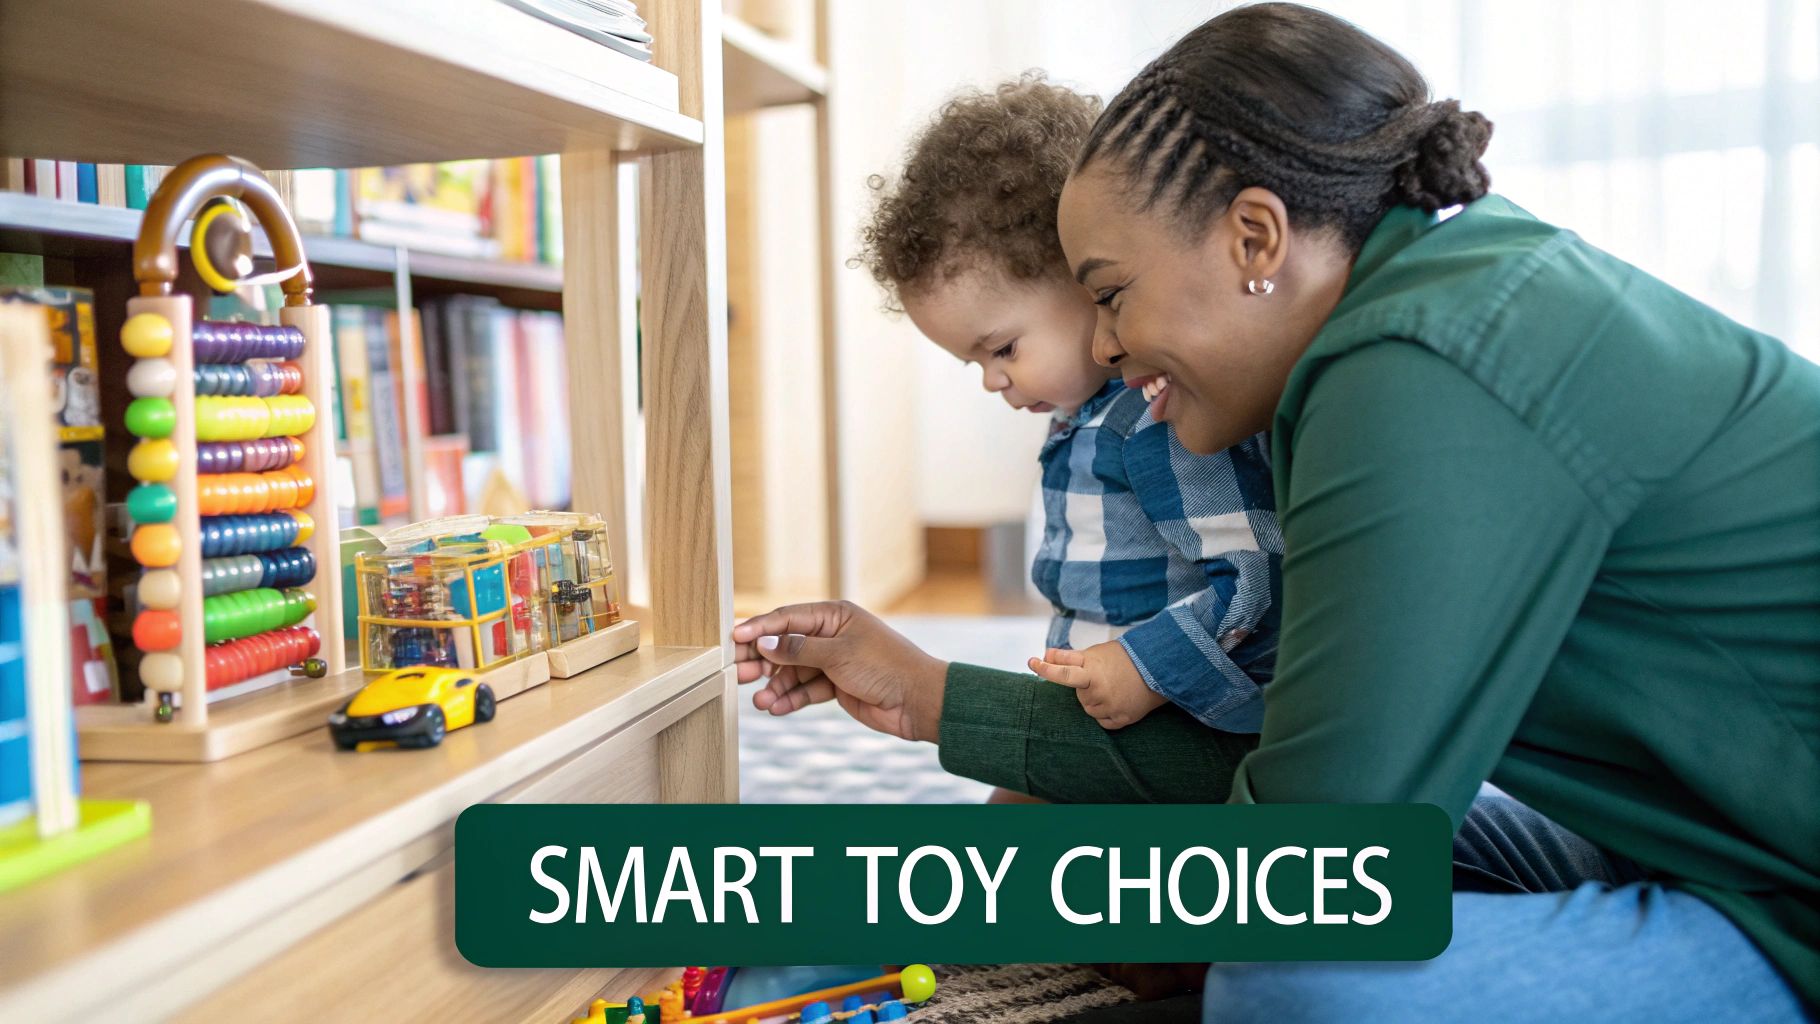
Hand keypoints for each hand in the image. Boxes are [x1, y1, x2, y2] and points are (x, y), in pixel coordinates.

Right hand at [731, 601, 948, 742]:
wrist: (917, 700)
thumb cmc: (885, 666)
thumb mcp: (838, 654)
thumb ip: (799, 650)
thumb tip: (765, 643)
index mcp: (835, 615)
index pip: (788, 618)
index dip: (760, 628)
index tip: (735, 638)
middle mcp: (831, 635)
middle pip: (787, 646)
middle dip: (763, 660)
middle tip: (738, 672)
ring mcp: (833, 661)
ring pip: (794, 672)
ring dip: (776, 686)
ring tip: (759, 701)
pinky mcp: (837, 685)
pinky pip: (807, 690)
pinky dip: (792, 699)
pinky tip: (776, 709)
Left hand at [1028, 640, 1166, 729]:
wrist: (1158, 670)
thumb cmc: (1124, 659)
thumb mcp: (1096, 653)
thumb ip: (1070, 656)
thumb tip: (1045, 655)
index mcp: (1092, 669)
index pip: (1063, 671)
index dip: (1046, 668)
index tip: (1032, 662)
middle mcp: (1098, 689)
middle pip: (1077, 694)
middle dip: (1085, 686)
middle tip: (1102, 677)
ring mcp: (1109, 706)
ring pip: (1088, 708)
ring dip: (1095, 699)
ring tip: (1114, 687)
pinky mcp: (1120, 719)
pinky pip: (1101, 721)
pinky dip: (1106, 712)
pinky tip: (1118, 699)